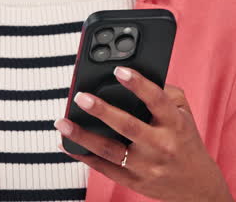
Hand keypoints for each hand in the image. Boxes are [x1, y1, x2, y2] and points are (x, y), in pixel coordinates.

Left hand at [54, 67, 232, 201]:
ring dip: (82, 136)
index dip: (138, 84)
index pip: (157, 100)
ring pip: (109, 150)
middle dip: (101, 111)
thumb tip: (136, 75)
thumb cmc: (184, 142)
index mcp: (175, 124)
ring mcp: (145, 166)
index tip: (118, 70)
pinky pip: (102, 168)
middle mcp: (160, 145)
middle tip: (80, 97)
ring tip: (62, 122)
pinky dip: (82, 155)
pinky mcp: (132, 181)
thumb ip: (165, 93)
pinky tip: (66, 144)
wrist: (197, 187)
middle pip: (127, 126)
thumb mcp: (184, 116)